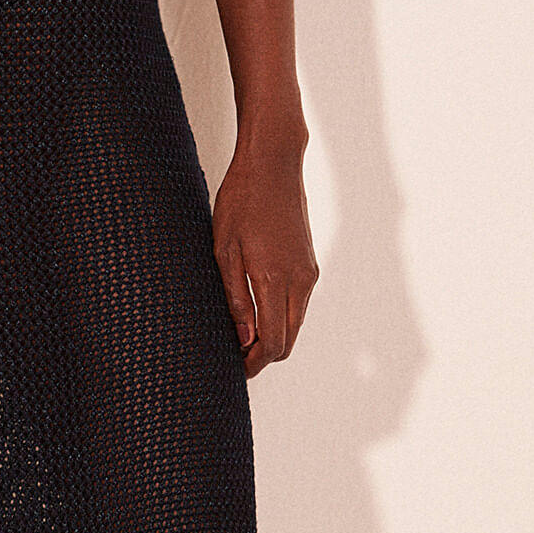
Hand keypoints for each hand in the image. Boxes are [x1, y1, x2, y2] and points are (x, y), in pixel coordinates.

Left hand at [212, 138, 317, 377]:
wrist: (273, 164)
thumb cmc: (241, 200)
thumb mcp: (224, 249)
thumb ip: (234, 297)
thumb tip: (242, 338)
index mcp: (274, 278)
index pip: (273, 342)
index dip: (254, 362)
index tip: (235, 368)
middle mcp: (299, 280)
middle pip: (288, 340)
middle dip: (263, 355)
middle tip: (234, 357)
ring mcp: (308, 272)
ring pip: (295, 324)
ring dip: (273, 336)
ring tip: (241, 336)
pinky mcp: (309, 264)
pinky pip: (298, 304)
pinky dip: (281, 317)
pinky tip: (257, 311)